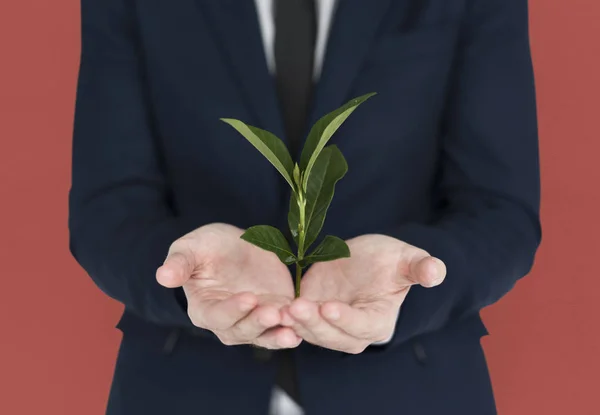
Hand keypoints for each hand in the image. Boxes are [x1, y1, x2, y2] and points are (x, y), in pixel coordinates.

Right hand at [156, 223, 300, 348]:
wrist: (235, 245)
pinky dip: (294, 329)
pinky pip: (284, 328)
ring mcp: (253, 320)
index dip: (232, 309)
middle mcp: (228, 322)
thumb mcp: (191, 247)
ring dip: (278, 334)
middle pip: (242, 330)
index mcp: (204, 309)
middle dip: (259, 322)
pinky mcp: (275, 313)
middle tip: (275, 311)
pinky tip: (305, 328)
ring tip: (293, 329)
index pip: (217, 316)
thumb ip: (180, 263)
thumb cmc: (207, 247)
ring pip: (265, 335)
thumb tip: (162, 276)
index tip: (249, 298)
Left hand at [281, 234, 445, 353]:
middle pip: (334, 336)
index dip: (346, 319)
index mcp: (378, 321)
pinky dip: (285, 319)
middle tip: (297, 307)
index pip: (362, 326)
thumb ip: (420, 268)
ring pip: (312, 332)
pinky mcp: (312, 315)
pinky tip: (272, 308)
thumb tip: (438, 272)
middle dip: (314, 323)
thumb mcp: (405, 258)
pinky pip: (297, 323)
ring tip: (282, 308)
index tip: (328, 307)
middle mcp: (354, 331)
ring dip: (296, 323)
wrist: (364, 258)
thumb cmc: (389, 259)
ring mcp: (330, 325)